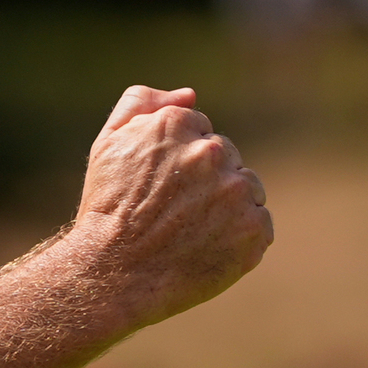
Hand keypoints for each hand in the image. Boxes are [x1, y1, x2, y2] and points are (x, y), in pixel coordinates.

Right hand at [70, 86, 272, 333]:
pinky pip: (260, 225)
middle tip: (173, 213)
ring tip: (190, 233)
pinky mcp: (253, 229)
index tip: (161, 187)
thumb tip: (190, 95)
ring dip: (228, 207)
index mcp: (178, 124)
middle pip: (227, 159)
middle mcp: (211, 152)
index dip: (179, 162)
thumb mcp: (109, 143)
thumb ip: (142, 103)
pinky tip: (208, 249)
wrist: (111, 273)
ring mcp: (235, 191)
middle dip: (206, 182)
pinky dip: (241, 238)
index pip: (201, 132)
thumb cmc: (107, 209)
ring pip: (247, 189)